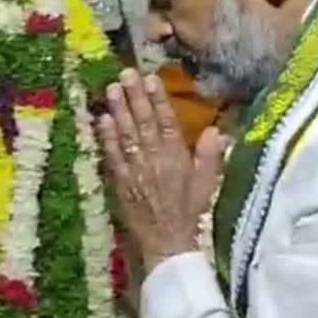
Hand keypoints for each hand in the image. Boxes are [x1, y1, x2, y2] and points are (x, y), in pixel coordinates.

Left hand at [97, 69, 226, 273]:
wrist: (167, 244)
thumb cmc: (189, 214)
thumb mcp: (206, 186)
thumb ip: (210, 157)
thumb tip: (216, 130)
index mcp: (177, 159)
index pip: (167, 123)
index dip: (159, 100)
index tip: (151, 79)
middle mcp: (155, 161)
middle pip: (144, 124)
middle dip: (135, 97)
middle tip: (126, 73)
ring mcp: (135, 171)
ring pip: (126, 135)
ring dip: (119, 111)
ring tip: (112, 88)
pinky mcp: (120, 183)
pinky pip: (112, 156)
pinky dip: (106, 137)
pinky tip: (101, 119)